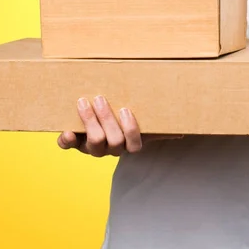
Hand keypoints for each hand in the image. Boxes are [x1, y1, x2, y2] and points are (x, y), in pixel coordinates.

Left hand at [57, 96, 182, 156]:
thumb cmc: (125, 121)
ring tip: (83, 102)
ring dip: (88, 122)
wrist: (99, 122)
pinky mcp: (75, 143)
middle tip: (100, 99)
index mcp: (128, 145)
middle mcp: (111, 149)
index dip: (129, 130)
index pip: (133, 145)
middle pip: (111, 141)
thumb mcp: (143, 124)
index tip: (126, 110)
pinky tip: (65, 131)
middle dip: (106, 119)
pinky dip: (66, 140)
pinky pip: (69, 147)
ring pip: (93, 142)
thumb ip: (160, 128)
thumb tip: (182, 132)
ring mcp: (92, 148)